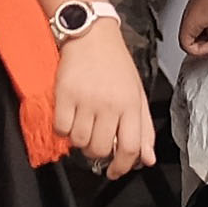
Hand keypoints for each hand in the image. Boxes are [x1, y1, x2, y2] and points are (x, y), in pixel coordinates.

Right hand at [53, 28, 158, 178]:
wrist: (91, 34)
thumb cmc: (115, 64)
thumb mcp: (137, 93)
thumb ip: (143, 128)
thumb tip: (147, 158)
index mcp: (130, 104)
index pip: (129, 148)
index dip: (122, 167)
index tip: (114, 172)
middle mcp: (109, 104)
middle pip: (100, 149)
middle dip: (97, 153)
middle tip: (95, 140)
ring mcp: (85, 100)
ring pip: (79, 141)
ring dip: (79, 140)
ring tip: (82, 125)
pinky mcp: (64, 94)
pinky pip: (60, 128)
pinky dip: (63, 129)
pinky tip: (69, 118)